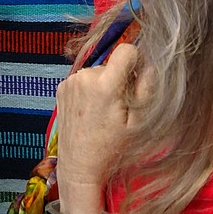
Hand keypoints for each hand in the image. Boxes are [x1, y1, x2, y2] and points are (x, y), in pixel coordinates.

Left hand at [54, 43, 140, 212]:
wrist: (80, 164)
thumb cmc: (113, 146)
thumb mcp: (138, 120)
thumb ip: (147, 87)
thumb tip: (151, 62)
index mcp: (106, 84)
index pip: (127, 50)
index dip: (136, 62)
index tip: (136, 81)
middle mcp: (84, 77)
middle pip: (112, 63)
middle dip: (120, 78)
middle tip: (119, 106)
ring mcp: (70, 81)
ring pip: (98, 71)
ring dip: (104, 84)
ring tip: (103, 111)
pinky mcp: (61, 87)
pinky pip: (83, 79)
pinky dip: (89, 89)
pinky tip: (90, 111)